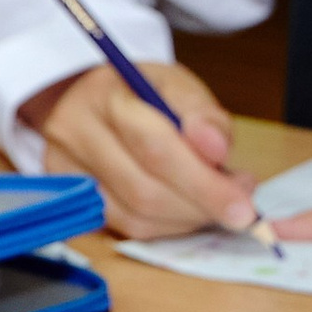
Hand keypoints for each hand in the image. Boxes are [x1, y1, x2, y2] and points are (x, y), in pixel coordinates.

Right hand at [21, 62, 258, 238]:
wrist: (83, 99)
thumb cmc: (136, 91)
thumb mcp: (175, 84)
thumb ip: (202, 115)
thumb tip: (216, 152)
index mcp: (104, 97)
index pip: (153, 146)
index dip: (202, 181)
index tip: (244, 204)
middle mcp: (75, 136)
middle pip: (143, 190)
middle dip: (201, 205)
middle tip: (240, 207)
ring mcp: (66, 171)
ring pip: (135, 216)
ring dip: (186, 219)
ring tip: (213, 202)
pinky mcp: (72, 198)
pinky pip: (126, 227)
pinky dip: (167, 225)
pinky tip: (184, 209)